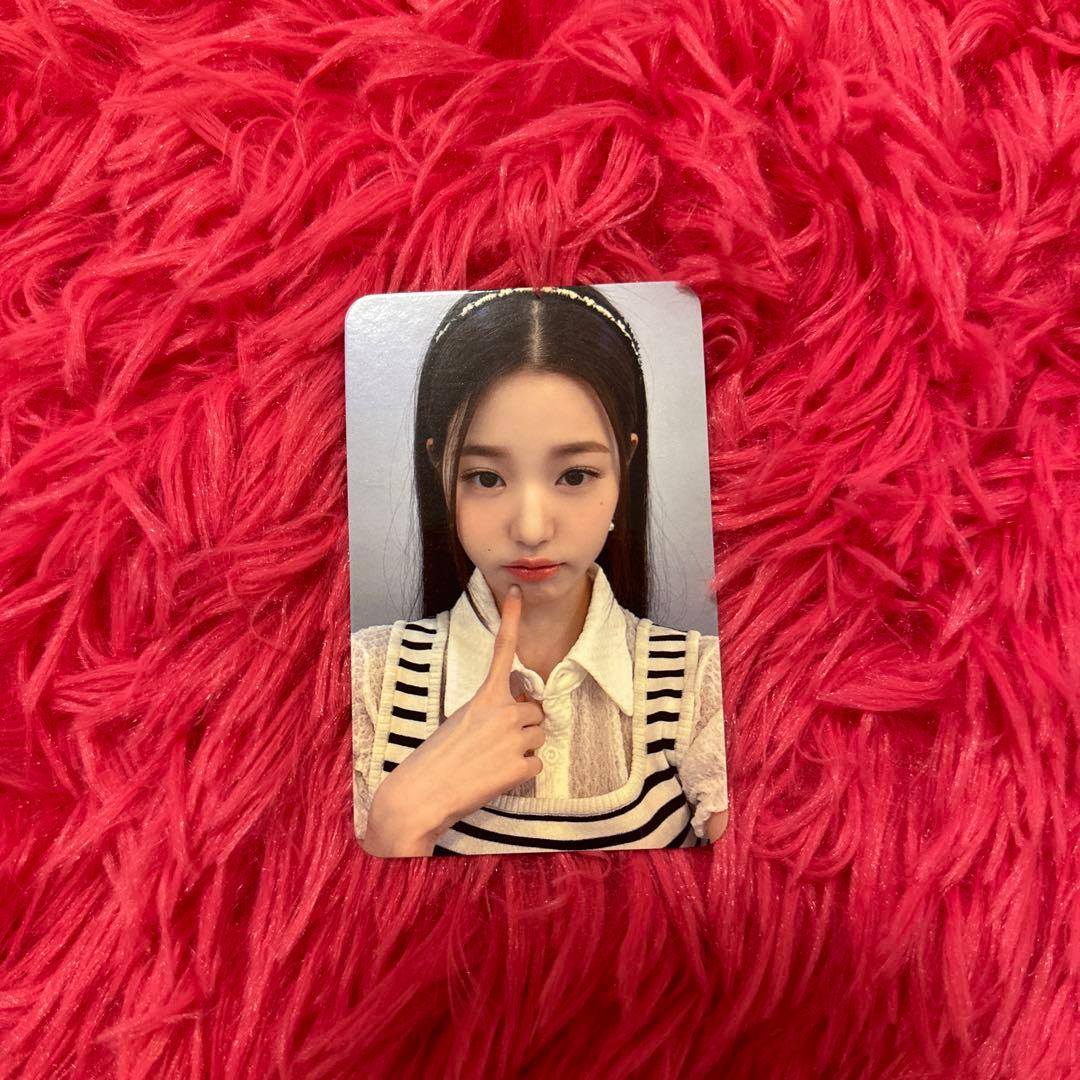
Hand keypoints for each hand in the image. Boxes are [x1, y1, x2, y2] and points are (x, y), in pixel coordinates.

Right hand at [363, 584, 545, 856]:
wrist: (421, 795)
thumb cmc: (436, 759)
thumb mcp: (461, 721)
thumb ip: (492, 711)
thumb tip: (520, 715)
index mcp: (484, 696)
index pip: (503, 650)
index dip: (513, 619)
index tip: (519, 592)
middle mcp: (503, 711)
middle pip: (535, 711)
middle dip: (522, 726)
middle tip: (494, 744)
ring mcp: (514, 739)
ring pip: (539, 737)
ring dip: (523, 750)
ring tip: (492, 762)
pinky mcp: (520, 767)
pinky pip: (537, 765)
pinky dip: (522, 774)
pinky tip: (496, 778)